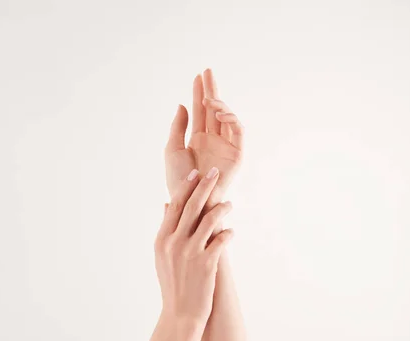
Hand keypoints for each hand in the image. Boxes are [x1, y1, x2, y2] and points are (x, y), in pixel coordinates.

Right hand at [154, 167, 233, 323]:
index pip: (175, 205)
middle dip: (204, 187)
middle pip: (191, 207)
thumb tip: (167, 204)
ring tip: (229, 203)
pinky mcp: (206, 264)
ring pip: (208, 221)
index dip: (186, 187)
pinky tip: (231, 231)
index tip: (196, 173)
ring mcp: (190, 253)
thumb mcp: (161, 256)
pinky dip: (227, 233)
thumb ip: (166, 229)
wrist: (180, 314)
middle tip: (215, 172)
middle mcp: (174, 243)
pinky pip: (221, 240)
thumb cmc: (172, 284)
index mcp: (162, 239)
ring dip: (221, 208)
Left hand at [165, 69, 244, 204]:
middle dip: (212, 89)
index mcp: (197, 139)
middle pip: (214, 109)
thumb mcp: (172, 149)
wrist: (191, 199)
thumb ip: (178, 127)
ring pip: (227, 117)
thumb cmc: (179, 180)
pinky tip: (219, 113)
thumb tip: (182, 104)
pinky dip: (231, 119)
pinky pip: (238, 131)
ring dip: (220, 104)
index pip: (200, 111)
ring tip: (209, 99)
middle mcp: (213, 140)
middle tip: (208, 72)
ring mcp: (226, 146)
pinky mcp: (237, 154)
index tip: (198, 76)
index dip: (199, 93)